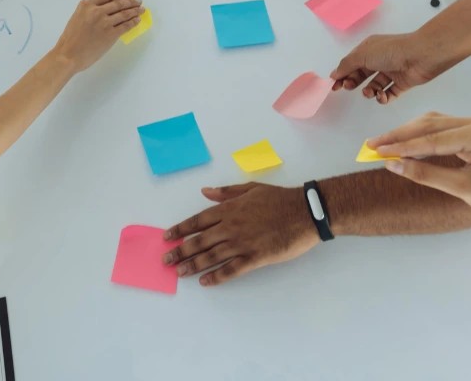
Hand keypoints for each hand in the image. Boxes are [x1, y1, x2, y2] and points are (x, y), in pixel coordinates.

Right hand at [49, 0, 145, 71]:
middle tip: (138, 1)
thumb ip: (90, 11)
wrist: (68, 54)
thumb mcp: (77, 17)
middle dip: (130, 2)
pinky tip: (137, 20)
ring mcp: (104, 22)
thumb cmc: (70, 39)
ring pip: (124, 14)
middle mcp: (97, 11)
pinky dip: (133, 22)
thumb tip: (107, 10)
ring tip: (141, 10)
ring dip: (135, 11)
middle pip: (118, 4)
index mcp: (87, 5)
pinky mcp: (111, 34)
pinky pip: (125, 26)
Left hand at [163, 183, 318, 286]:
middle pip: (199, 241)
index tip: (167, 236)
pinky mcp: (255, 258)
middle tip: (166, 259)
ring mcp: (242, 243)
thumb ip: (226, 192)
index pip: (198, 221)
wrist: (304, 212)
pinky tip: (205, 282)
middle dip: (180, 250)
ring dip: (193, 265)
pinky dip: (217, 276)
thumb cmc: (280, 199)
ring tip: (180, 272)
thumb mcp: (250, 188)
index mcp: (229, 209)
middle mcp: (231, 226)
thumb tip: (205, 191)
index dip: (180, 229)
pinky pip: (231, 269)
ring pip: (211, 256)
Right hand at [328, 31, 450, 103]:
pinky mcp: (402, 83)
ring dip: (370, 91)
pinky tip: (382, 96)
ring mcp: (391, 72)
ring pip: (375, 85)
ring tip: (371, 92)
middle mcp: (380, 59)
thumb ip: (347, 65)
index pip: (351, 62)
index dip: (342, 73)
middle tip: (349, 87)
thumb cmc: (391, 51)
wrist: (420, 56)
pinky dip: (384, 97)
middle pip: (361, 74)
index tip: (334, 86)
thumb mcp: (363, 55)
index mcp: (369, 49)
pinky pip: (389, 93)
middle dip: (354, 82)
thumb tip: (335, 74)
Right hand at [369, 113, 470, 229]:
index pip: (431, 138)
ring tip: (383, 146)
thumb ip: (426, 174)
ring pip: (435, 125)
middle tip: (371, 146)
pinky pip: (445, 132)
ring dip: (409, 135)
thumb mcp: (465, 189)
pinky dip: (424, 140)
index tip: (374, 151)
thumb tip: (394, 164)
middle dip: (399, 136)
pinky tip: (408, 147)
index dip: (400, 145)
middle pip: (430, 124)